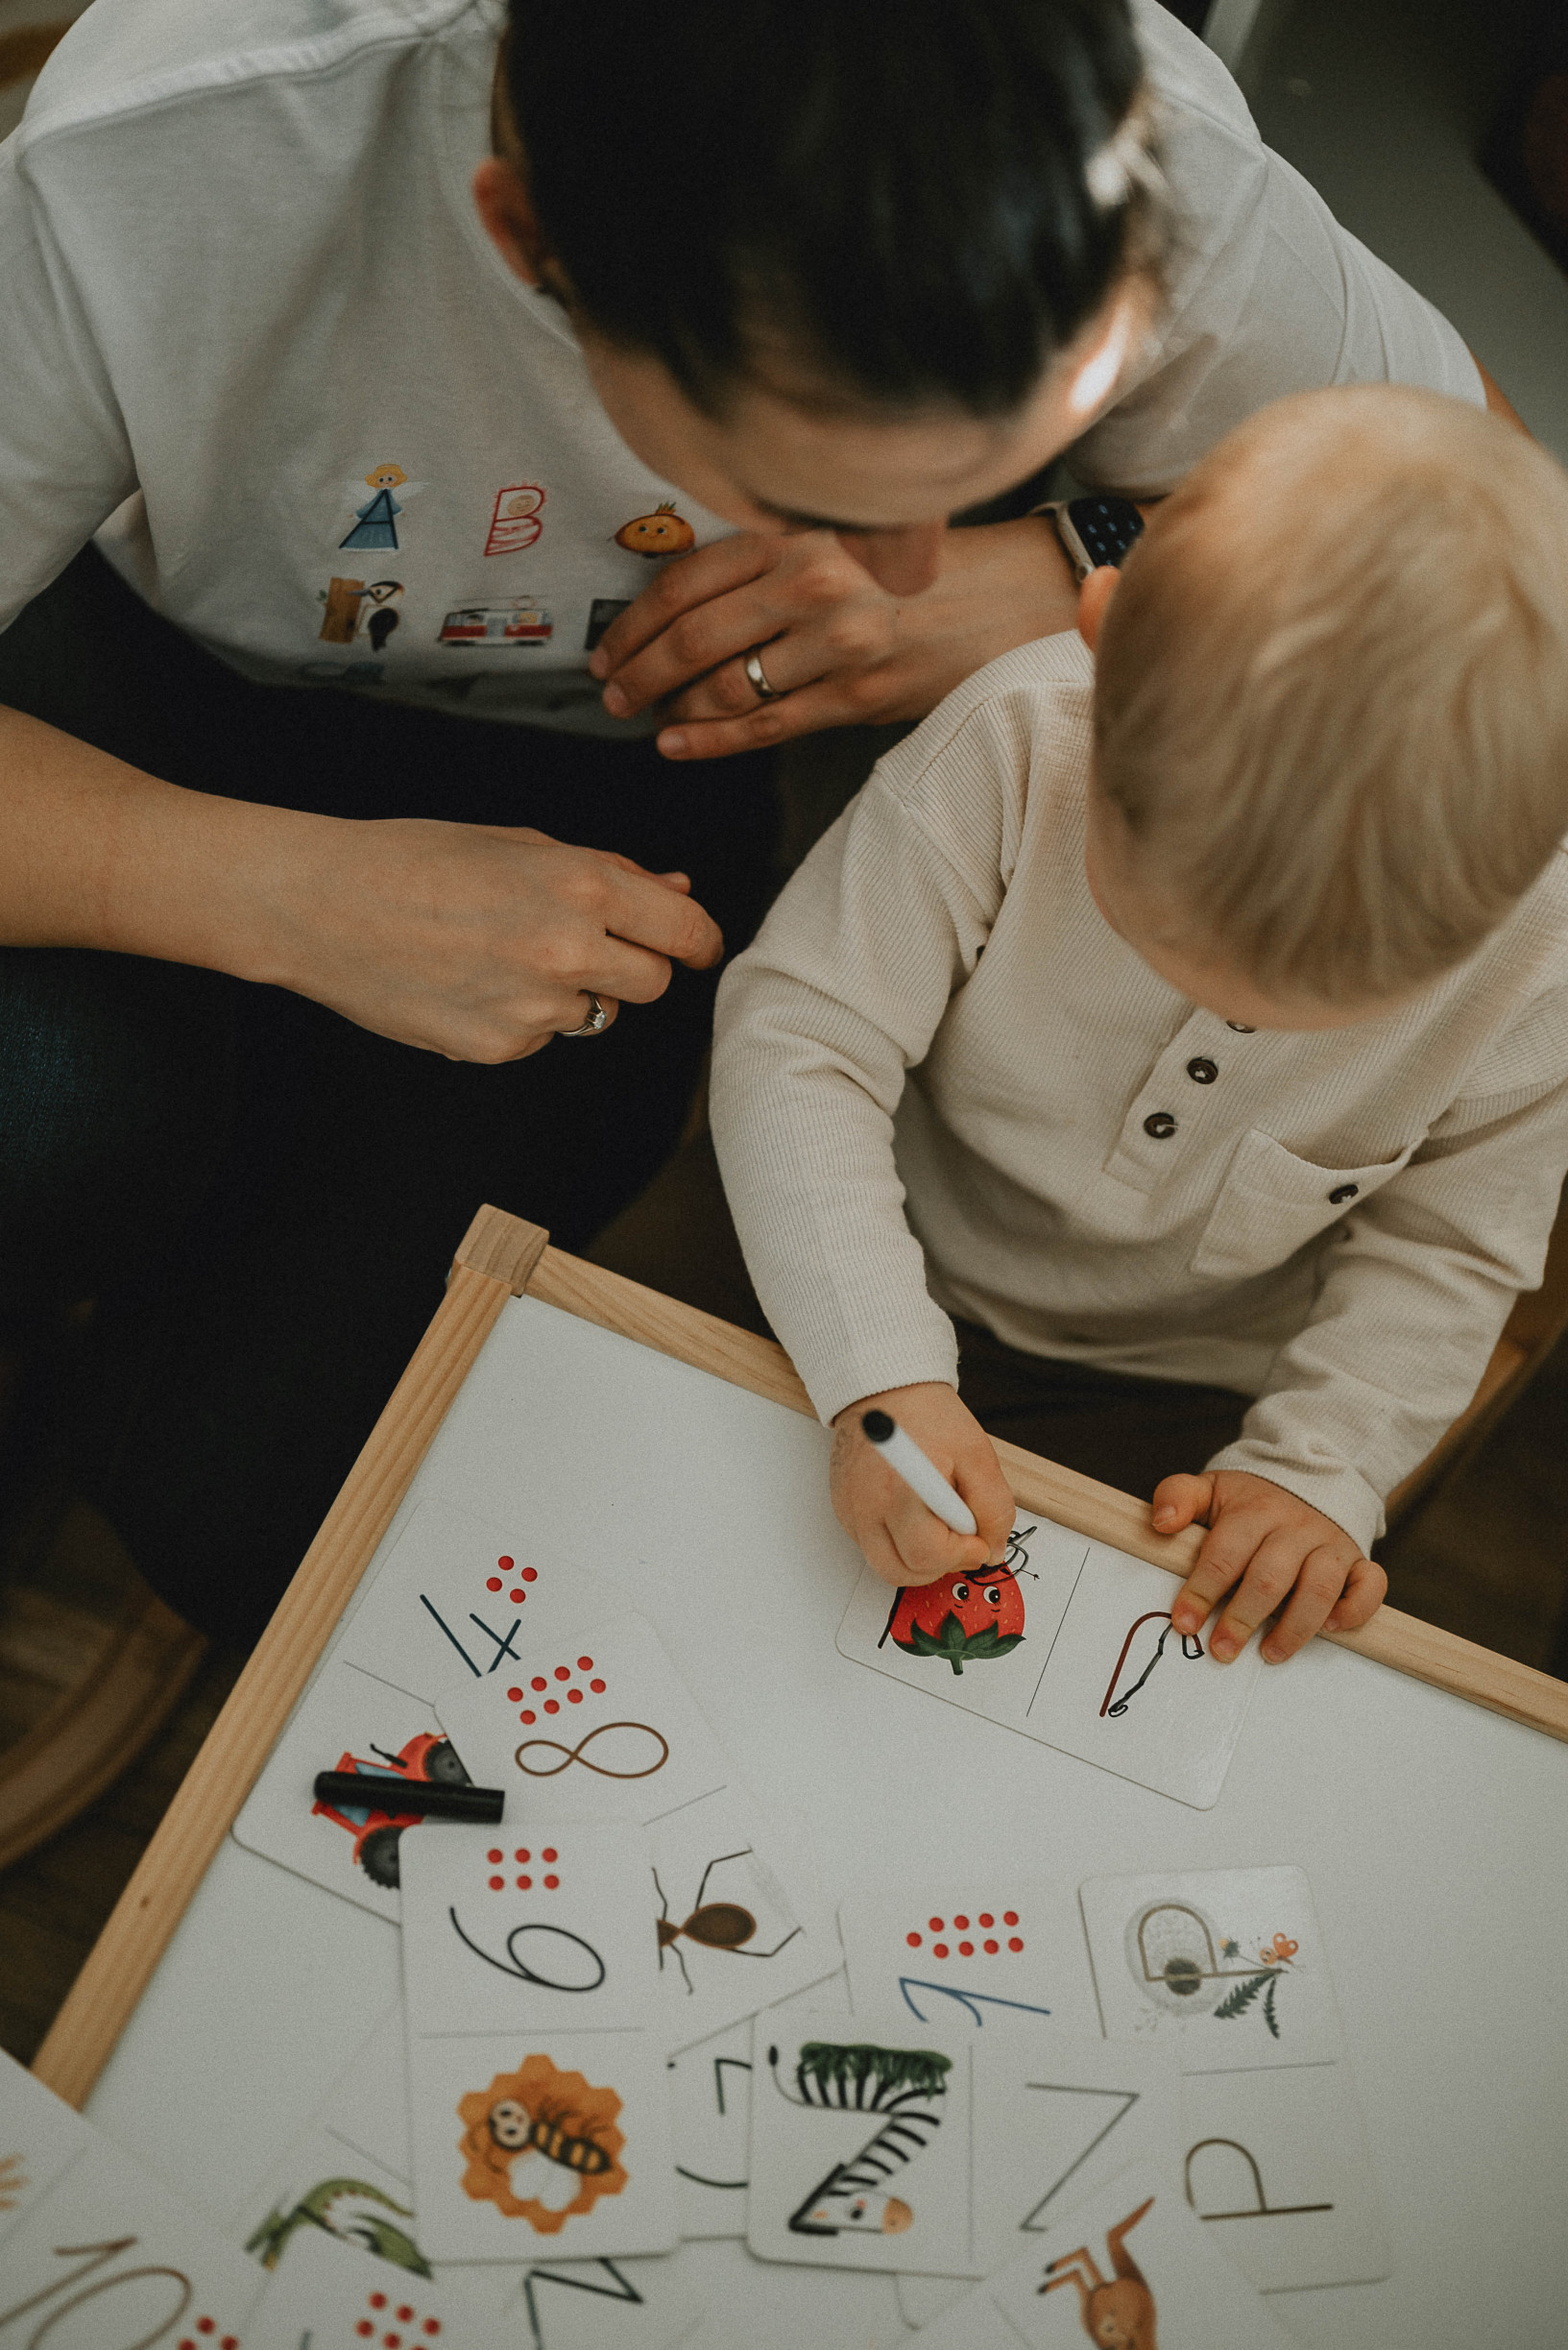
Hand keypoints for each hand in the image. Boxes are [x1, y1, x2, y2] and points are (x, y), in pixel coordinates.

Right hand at [258, 818, 721, 1059]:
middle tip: (587, 941)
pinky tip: (472, 981)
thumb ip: (609, 872)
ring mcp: (533, 1009)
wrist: (321, 905)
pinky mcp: (498, 1048)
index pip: (686, 931)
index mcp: (581, 887)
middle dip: (635, 964)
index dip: (696, 938)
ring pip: (597, 1014)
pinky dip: (522, 1017)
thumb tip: (677, 889)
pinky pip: (542, 1039)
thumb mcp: (520, 843)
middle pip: (654, 982)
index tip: (694, 943)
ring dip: (573, 991)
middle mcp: (567, 952)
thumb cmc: (414, 859)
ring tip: (503, 952)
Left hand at [588, 517, 1077, 760]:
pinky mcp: (860, 695)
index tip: (609, 644)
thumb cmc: (925, 567)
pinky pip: (765, 725)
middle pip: (692, 636)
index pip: (687, 580)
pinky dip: (710, 739)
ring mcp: (838, 642)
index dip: (634, 620)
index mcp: (799, 531)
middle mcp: (813, 581)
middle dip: (637, 671)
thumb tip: (687, 609)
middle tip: (611, 690)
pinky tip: (677, 744)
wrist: (1017, 594)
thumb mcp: (843, 538)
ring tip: (643, 718)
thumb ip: (771, 564)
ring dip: (670, 709)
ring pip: (724, 686)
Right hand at [830, 1383, 1015, 1588]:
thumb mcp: (979, 1457)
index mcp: (901, 1490)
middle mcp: (866, 1506)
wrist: (886, 1389)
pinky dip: (898, 1542)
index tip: (977, 1538)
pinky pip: (872, 1546)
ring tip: (935, 1524)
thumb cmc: (930, 1417)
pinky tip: (913, 1514)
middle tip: (957, 1537)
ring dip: (917, 1558)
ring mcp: (850, 1510)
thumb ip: (993, 1509)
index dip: (963, 1554)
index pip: (929, 1556)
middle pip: (901, 1573)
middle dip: (938, 1564)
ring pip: (885, 1566)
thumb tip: (991, 1550)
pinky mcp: (843, 1510)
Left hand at [1155, 1471, 1386, 1663]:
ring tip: (1269, 1654)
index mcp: (1253, 1512)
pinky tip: (1331, 1629)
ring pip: (1320, 1588)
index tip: (1184, 1623)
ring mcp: (1330, 1544)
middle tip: (1222, 1650)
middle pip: (1270, 1577)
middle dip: (1242, 1618)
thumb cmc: (1249, 1501)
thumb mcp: (1210, 1489)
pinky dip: (1355, 1609)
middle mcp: (1295, 1527)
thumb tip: (1161, 1523)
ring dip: (1295, 1627)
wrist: (1306, 1479)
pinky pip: (1370, 1586)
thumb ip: (1178, 1497)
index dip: (1202, 1592)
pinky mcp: (1358, 1560)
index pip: (1224, 1555)